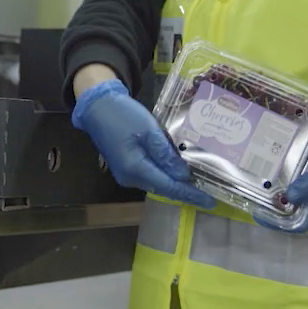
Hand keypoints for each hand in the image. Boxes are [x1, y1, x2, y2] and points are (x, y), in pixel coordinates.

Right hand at [72, 77, 215, 208]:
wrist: (97, 106)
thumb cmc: (123, 115)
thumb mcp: (149, 130)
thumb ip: (166, 154)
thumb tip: (183, 175)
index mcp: (136, 169)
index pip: (169, 187)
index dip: (191, 195)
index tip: (211, 202)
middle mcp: (130, 178)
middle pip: (164, 188)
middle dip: (186, 191)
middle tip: (209, 192)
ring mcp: (126, 174)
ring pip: (157, 182)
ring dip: (175, 183)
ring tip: (198, 182)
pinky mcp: (125, 167)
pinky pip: (149, 175)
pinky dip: (164, 175)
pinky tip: (176, 170)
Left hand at [258, 126, 307, 232]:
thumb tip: (287, 200)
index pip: (301, 223)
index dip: (279, 223)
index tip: (256, 213)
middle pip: (298, 208)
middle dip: (276, 204)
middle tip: (253, 188)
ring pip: (301, 191)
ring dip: (283, 186)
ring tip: (262, 172)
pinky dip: (294, 171)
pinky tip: (282, 158)